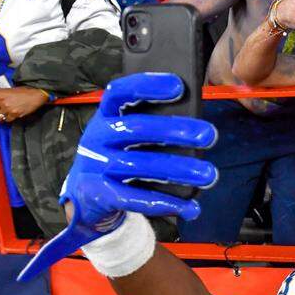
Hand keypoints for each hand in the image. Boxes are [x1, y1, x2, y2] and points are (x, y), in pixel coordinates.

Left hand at [0, 87, 49, 122]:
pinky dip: (10, 118)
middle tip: (1, 110)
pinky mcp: (14, 113)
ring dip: (2, 116)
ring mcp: (7, 107)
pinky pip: (7, 120)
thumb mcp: (8, 91)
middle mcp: (1, 100)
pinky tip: (15, 113)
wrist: (35, 95)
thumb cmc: (22, 92)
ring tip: (10, 111)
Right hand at [16, 73, 217, 281]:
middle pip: (137, 129)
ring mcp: (97, 166)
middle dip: (175, 130)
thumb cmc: (117, 155)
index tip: (178, 86)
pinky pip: (135, 198)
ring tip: (208, 175)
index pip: (119, 93)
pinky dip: (165, 203)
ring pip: (141, 165)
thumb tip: (195, 123)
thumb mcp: (124, 134)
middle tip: (209, 135)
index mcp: (106, 115)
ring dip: (179, 170)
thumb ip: (150, 123)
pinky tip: (191, 207)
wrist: (86, 196)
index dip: (147, 86)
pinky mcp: (101, 193)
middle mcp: (97, 137)